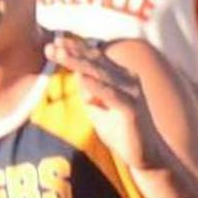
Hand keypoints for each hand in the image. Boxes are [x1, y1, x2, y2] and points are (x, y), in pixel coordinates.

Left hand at [46, 35, 166, 173]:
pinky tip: (80, 78)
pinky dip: (95, 86)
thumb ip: (88, 92)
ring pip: (100, 73)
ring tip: (60, 55)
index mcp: (120, 76)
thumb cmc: (120, 130)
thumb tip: (76, 75)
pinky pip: (110, 95)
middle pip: (95, 61)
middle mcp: (127, 79)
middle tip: (51, 46)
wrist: (145, 156)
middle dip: (72, 52)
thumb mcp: (98, 108)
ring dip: (78, 63)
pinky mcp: (131, 109)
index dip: (75, 48)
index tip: (55, 42)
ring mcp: (131, 92)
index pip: (95, 58)